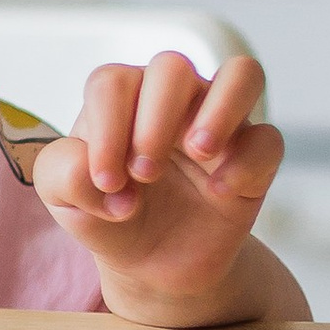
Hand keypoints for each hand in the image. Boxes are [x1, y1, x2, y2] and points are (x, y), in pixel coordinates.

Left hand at [33, 52, 293, 326]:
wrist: (151, 262)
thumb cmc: (105, 211)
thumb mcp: (64, 200)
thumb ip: (61, 174)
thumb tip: (96, 174)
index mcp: (121, 99)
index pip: (113, 82)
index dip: (108, 127)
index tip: (106, 181)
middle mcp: (173, 99)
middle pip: (173, 67)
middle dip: (156, 119)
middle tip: (144, 174)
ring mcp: (219, 123)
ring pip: (241, 74)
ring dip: (220, 107)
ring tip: (198, 150)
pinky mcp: (254, 158)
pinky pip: (269, 139)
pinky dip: (247, 161)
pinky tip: (220, 191)